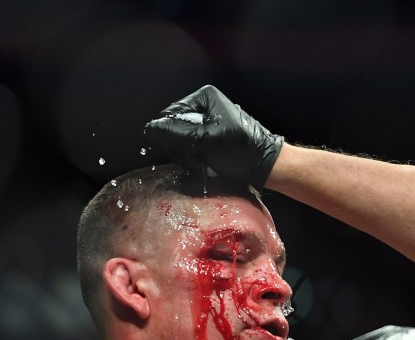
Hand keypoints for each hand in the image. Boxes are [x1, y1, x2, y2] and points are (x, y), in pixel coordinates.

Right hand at [143, 84, 283, 187]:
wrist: (265, 166)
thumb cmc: (242, 150)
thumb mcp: (208, 140)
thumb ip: (178, 133)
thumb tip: (149, 129)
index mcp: (204, 97)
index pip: (170, 114)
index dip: (172, 135)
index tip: (188, 150)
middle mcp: (203, 106)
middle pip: (174, 127)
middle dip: (182, 147)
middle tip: (198, 159)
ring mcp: (206, 122)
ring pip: (180, 141)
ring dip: (188, 156)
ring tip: (205, 164)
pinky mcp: (208, 137)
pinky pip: (190, 148)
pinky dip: (195, 159)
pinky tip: (206, 165)